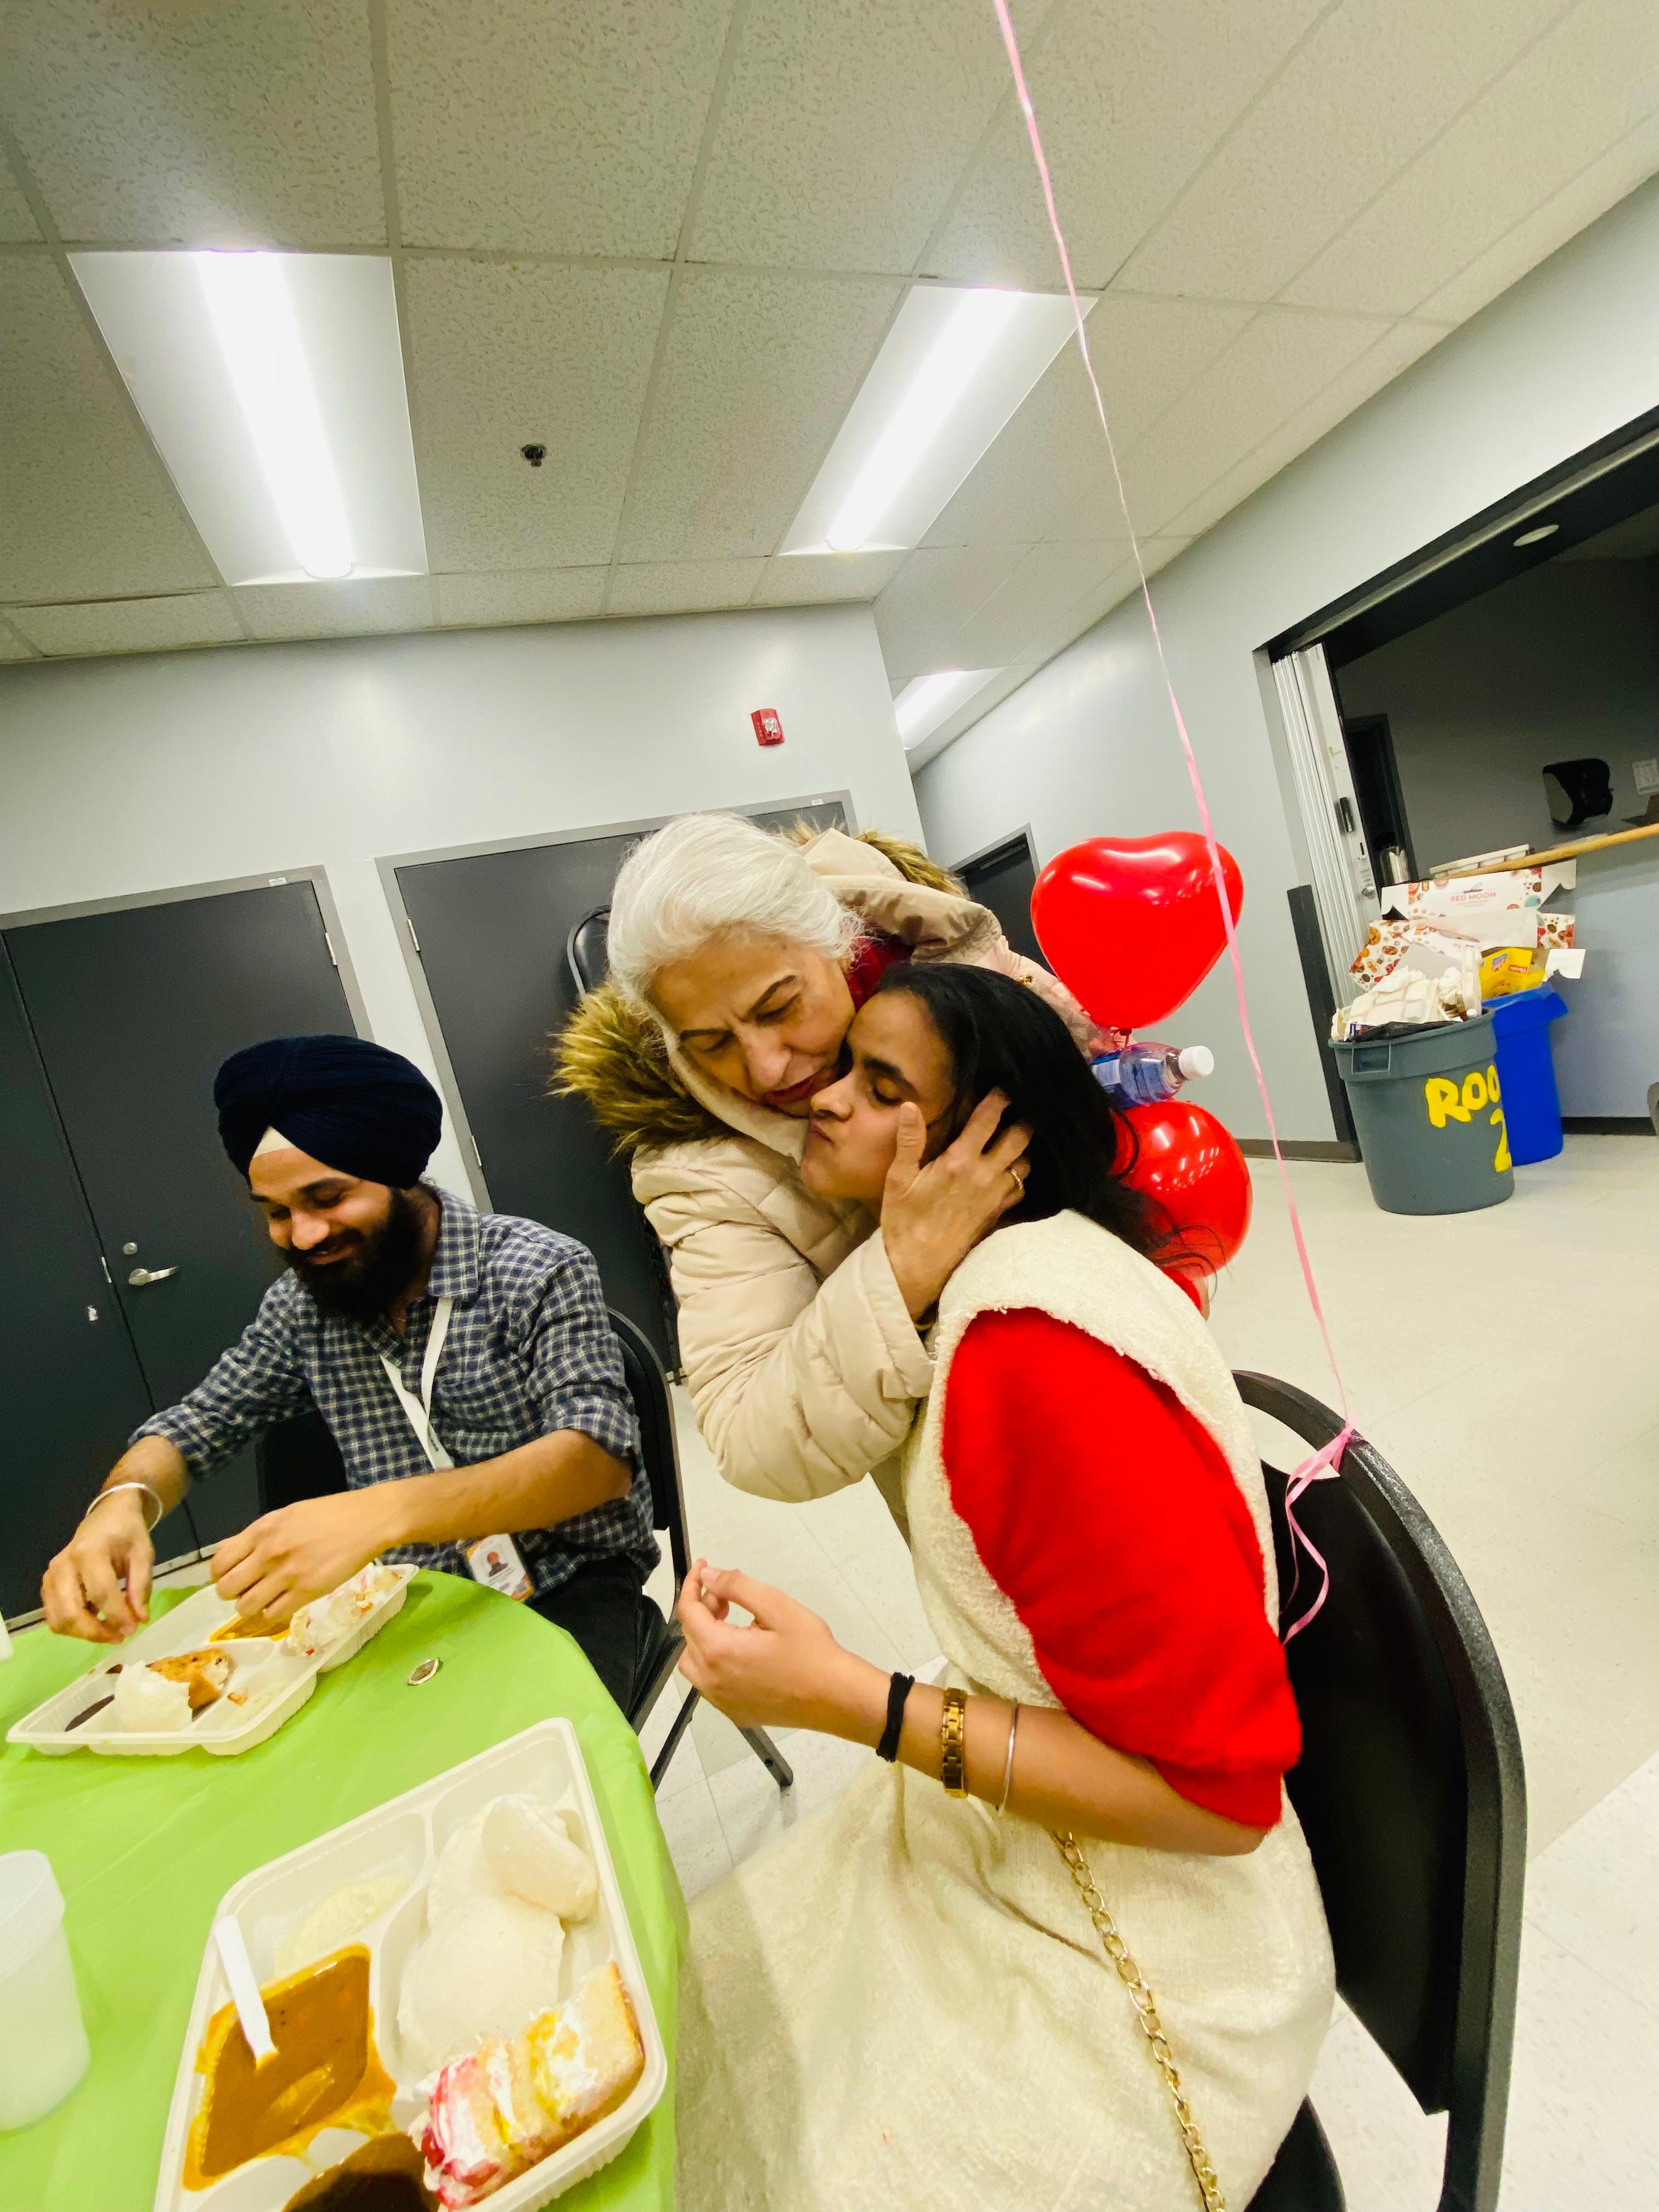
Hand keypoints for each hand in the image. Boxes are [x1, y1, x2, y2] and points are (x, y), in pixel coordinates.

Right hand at [41, 1496, 153, 1642]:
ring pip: (58, 1620)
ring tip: (110, 1632)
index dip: (117, 1616)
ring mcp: (51, 1576)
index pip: (100, 1593)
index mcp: (89, 1552)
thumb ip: (141, 1587)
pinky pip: (54, 1617)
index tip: (133, 1629)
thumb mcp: (143, 1554)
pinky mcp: (47, 1586)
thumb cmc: (127, 1533)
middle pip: (71, 1612)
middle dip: (96, 1632)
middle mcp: (63, 1565)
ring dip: (84, 1634)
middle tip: (120, 1636)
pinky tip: (95, 1622)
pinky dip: (73, 1627)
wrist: (108, 1517)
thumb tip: (140, 1620)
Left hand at [212, 1490, 395, 1626]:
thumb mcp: (285, 1515)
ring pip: (247, 1607)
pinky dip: (273, 1614)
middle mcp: (269, 1552)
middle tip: (248, 1590)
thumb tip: (224, 1551)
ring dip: (252, 1607)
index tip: (231, 1577)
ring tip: (266, 1599)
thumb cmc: (328, 1514)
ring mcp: (288, 1574)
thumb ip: (254, 1535)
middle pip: (227, 1589)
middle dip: (232, 1594)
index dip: (219, 1575)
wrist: (368, 1520)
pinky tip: (283, 1603)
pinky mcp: (308, 1591)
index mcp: (262, 1530)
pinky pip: (273, 1615)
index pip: (219, 1563)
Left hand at [676, 1562, 884, 1738]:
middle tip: (726, 1596)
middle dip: (701, 1609)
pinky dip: (714, 1662)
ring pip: (694, 1663)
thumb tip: (709, 1576)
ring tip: (731, 1623)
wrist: (836, 1697)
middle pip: (689, 1636)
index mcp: (719, 1650)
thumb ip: (737, 1587)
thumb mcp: (777, 1606)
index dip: (692, 1584)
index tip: (703, 1567)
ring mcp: (722, 1701)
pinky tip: (742, 1652)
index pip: (688, 1612)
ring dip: (704, 1637)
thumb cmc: (811, 1651)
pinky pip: (710, 1684)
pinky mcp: (735, 1713)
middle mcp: (712, 1680)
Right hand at [879, 1091, 1031, 1318]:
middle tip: (1023, 1104)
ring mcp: (996, 1195)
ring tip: (1020, 1133)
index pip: (988, 1120)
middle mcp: (985, 1175)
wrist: (918, 1266)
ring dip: (1025, 1145)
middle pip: (1019, 1137)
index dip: (1000, 1098)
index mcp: (959, 1161)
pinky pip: (1021, 1186)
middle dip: (1023, 1117)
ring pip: (1026, 1161)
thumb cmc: (904, 1221)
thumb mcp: (898, 1179)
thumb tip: (909, 1106)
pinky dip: (1022, 1173)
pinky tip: (1014, 1167)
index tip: (1005, 1085)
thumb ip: (908, 1141)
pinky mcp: (1000, 1213)